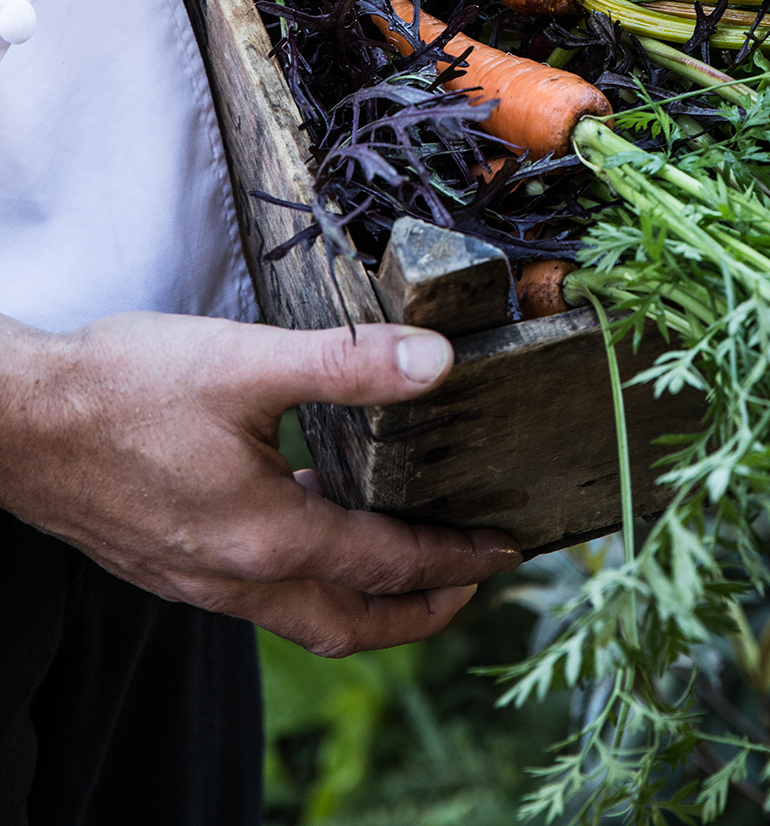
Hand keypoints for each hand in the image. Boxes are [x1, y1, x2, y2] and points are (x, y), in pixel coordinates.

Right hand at [0, 309, 521, 656]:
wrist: (16, 424)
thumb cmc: (121, 389)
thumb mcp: (246, 360)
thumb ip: (348, 364)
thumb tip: (436, 364)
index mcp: (268, 536)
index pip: (388, 564)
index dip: (455, 555)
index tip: (506, 545)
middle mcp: (235, 577)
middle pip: (352, 624)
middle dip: (423, 610)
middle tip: (473, 579)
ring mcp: (198, 581)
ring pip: (304, 619)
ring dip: (368, 603)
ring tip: (409, 568)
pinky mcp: (169, 565)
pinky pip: (260, 599)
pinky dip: (311, 584)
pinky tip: (312, 532)